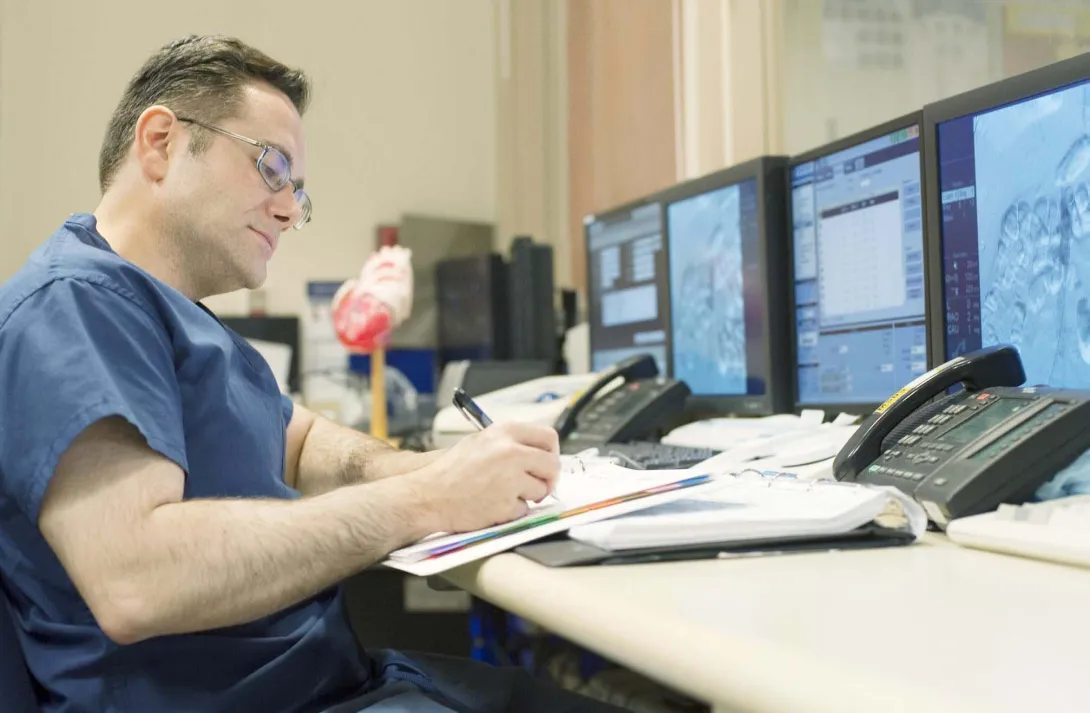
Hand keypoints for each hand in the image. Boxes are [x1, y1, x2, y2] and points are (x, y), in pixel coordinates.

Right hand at [413, 422, 560, 532]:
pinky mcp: (506, 504)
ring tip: (502, 493)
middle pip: (552, 465)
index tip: (547, 462)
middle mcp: (511, 452)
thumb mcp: (480, 442)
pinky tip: (493, 505)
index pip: (549, 437)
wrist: (428, 495)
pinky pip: (524, 510)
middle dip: (547, 478)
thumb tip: (538, 452)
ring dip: (528, 496)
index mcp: (505, 432)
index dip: (551, 452)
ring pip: (541, 490)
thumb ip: (510, 443)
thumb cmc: (451, 471)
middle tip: (537, 485)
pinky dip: (513, 511)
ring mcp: (510, 479)